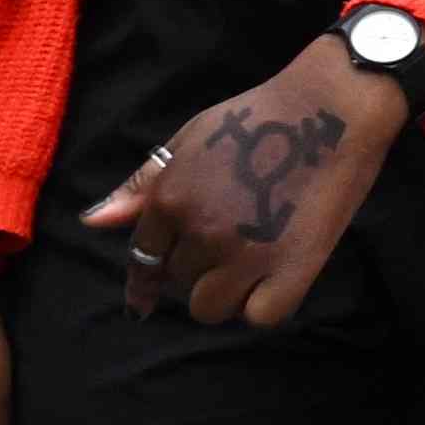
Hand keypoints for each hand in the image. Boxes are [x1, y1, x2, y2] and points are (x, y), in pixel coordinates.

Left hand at [79, 43, 408, 330]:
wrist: (331, 107)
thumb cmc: (259, 116)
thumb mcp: (190, 139)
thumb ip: (141, 185)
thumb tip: (92, 222)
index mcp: (172, 198)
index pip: (143, 257)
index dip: (143, 282)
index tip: (141, 305)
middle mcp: (201, 230)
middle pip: (179, 282)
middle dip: (197, 268)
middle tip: (231, 241)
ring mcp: (245, 254)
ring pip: (211, 308)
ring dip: (226, 293)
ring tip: (251, 263)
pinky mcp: (290, 270)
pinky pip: (259, 317)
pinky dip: (265, 304)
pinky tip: (276, 278)